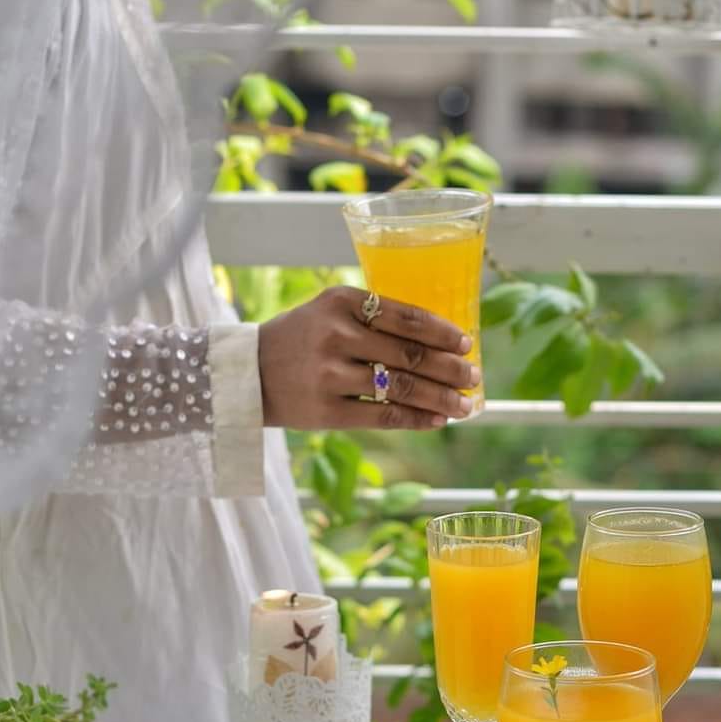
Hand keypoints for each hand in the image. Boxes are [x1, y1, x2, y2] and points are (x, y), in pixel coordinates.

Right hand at [258, 286, 478, 430]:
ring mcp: (330, 374)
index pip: (407, 317)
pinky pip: (384, 415)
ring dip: (441, 398)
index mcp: (342, 301)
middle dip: (449, 368)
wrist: (246, 374)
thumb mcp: (330, 312)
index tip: (466, 343)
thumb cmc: (301, 340)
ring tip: (464, 404)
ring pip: (402, 387)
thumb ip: (374, 318)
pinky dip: (416, 419)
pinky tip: (436, 420)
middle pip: (410, 354)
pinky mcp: (326, 410)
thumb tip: (439, 341)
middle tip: (474, 376)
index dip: (443, 332)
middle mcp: (336, 334)